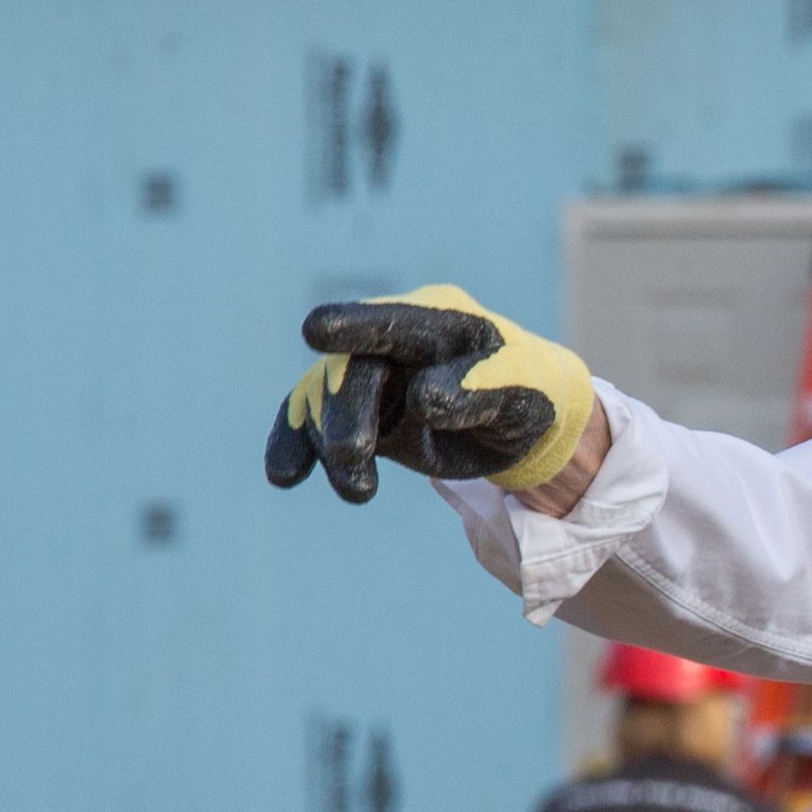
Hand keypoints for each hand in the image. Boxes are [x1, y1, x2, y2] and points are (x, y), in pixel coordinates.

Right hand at [264, 286, 593, 502]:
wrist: (520, 423)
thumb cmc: (528, 395)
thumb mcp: (522, 393)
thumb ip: (480, 390)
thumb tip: (423, 399)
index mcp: (441, 321)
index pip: (395, 322)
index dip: (355, 326)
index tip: (314, 332)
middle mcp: (396, 340)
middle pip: (354, 369)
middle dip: (345, 413)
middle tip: (353, 457)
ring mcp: (371, 373)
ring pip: (326, 399)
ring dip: (326, 443)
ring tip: (359, 491)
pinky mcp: (357, 410)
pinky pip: (312, 421)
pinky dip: (295, 445)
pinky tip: (284, 475)